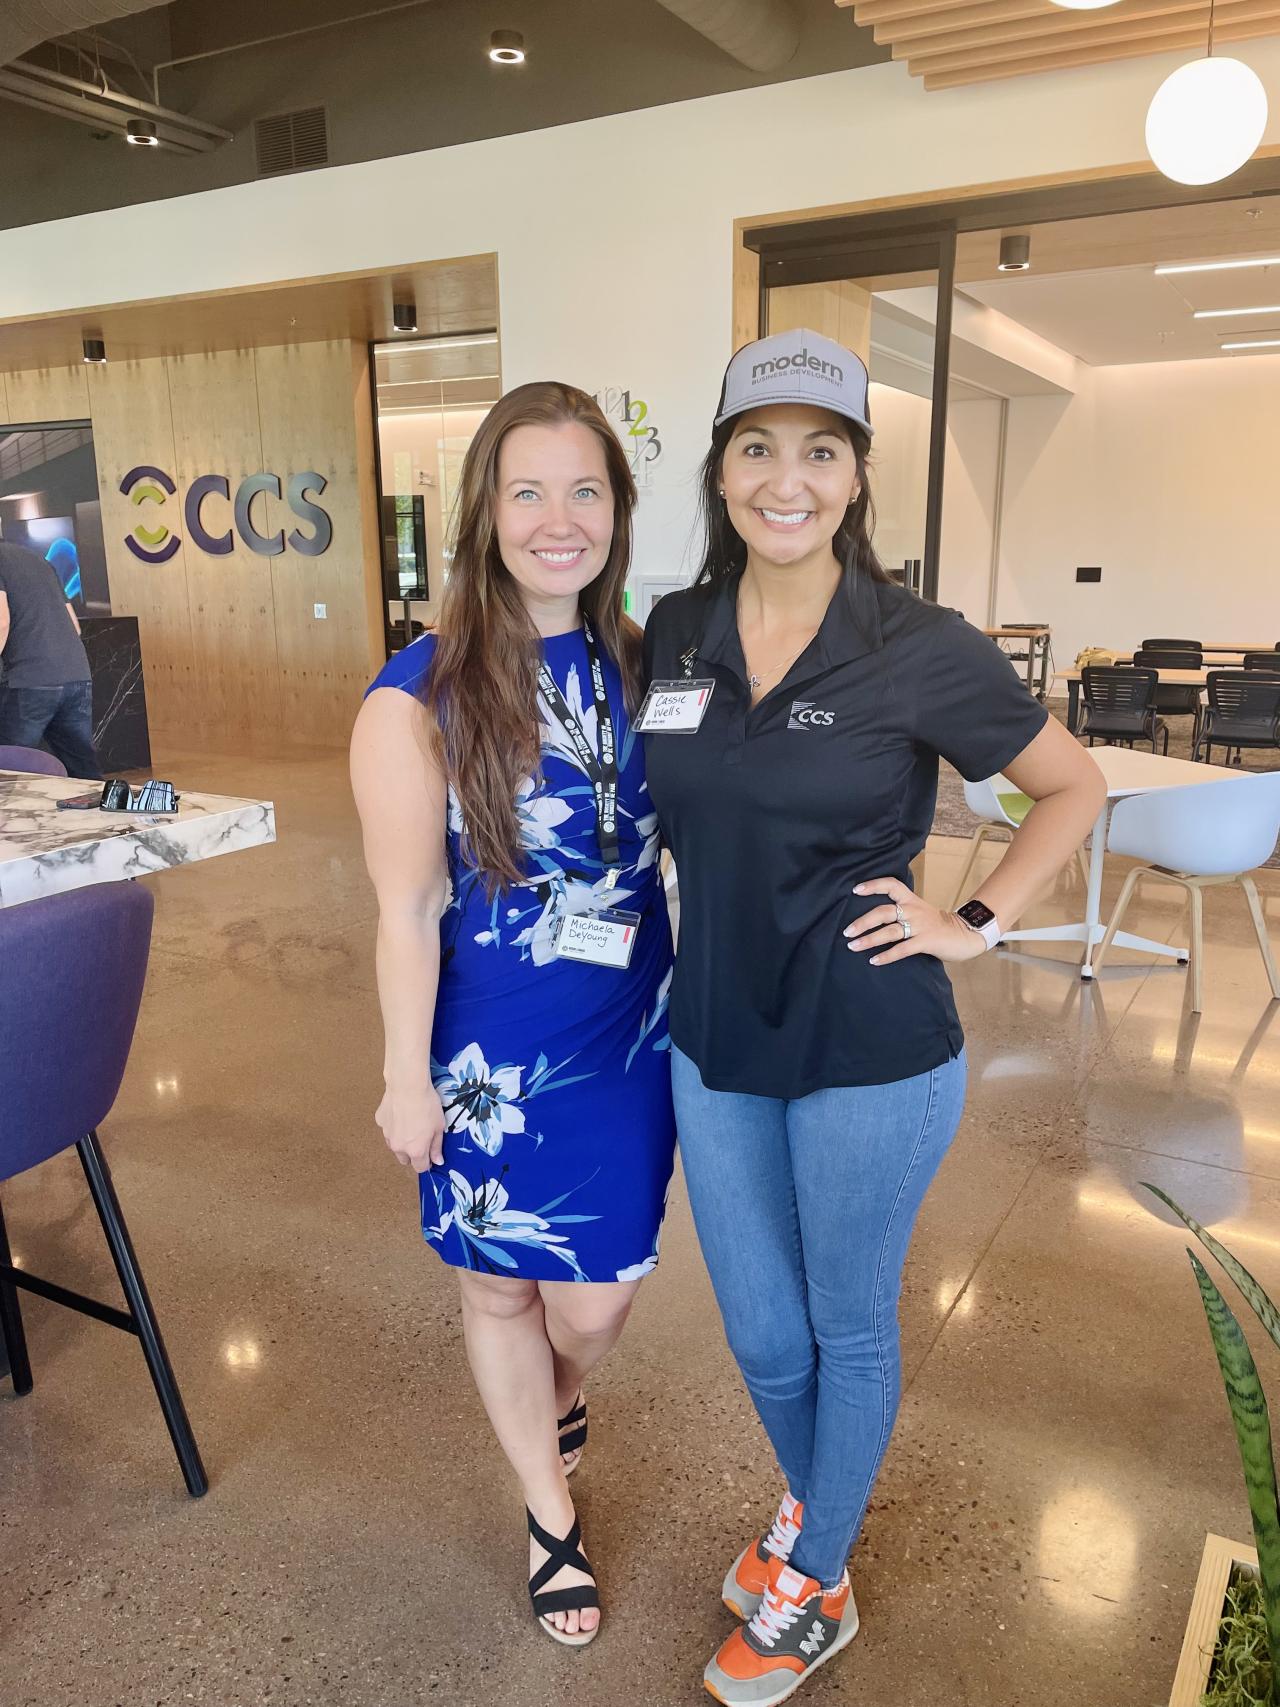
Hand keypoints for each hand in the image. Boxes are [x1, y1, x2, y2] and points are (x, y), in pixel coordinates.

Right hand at [376, 1083, 446, 1172]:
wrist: (408, 1086)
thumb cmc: (427, 1105)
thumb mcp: (439, 1127)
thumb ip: (436, 1147)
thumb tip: (437, 1161)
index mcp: (416, 1150)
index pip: (420, 1168)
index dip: (426, 1163)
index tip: (430, 1155)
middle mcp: (399, 1147)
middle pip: (404, 1159)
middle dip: (412, 1154)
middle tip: (420, 1137)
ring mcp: (387, 1135)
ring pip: (395, 1145)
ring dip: (402, 1140)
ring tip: (410, 1122)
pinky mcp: (380, 1122)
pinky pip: (388, 1128)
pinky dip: (393, 1125)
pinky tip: (401, 1112)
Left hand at [844, 876, 986, 966]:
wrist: (964, 934)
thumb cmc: (937, 924)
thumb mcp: (919, 911)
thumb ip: (901, 910)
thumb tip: (873, 917)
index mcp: (911, 900)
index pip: (891, 885)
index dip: (873, 885)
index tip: (855, 890)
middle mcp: (913, 910)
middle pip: (883, 911)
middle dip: (863, 921)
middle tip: (847, 931)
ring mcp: (920, 926)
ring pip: (889, 931)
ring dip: (869, 940)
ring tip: (853, 946)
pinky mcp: (926, 941)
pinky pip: (902, 949)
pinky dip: (886, 956)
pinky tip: (873, 961)